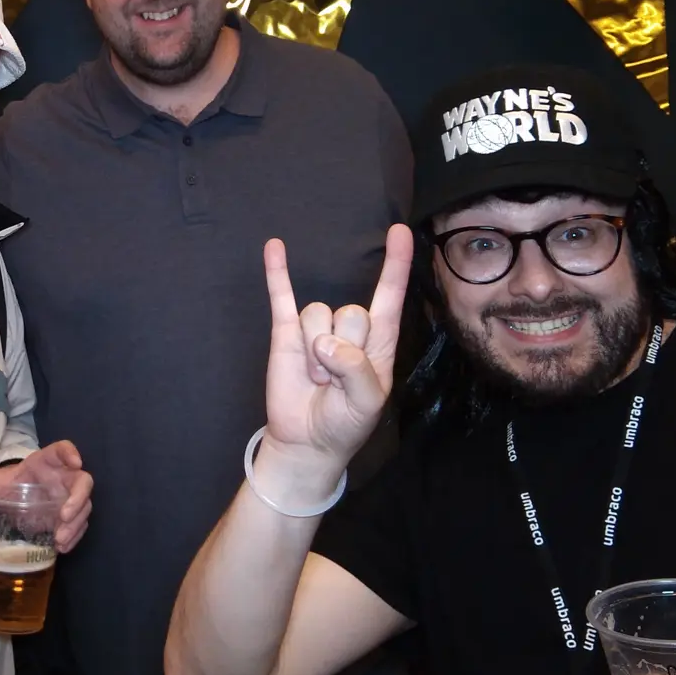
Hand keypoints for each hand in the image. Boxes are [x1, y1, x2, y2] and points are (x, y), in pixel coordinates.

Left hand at [0, 441, 93, 552]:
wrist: (12, 499)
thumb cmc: (8, 485)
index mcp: (45, 462)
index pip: (62, 450)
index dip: (71, 453)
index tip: (76, 463)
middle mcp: (62, 478)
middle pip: (83, 481)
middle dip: (78, 498)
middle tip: (64, 516)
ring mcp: (68, 497)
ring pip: (84, 507)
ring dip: (75, 524)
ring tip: (59, 540)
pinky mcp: (69, 516)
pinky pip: (79, 525)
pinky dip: (74, 537)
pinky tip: (62, 548)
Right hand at [262, 225, 412, 470]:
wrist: (306, 442)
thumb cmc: (345, 423)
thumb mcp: (367, 402)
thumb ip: (356, 369)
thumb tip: (324, 343)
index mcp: (378, 342)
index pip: (390, 296)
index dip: (396, 265)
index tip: (400, 233)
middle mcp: (349, 329)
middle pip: (350, 311)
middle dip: (341, 350)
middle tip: (334, 382)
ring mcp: (316, 328)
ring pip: (317, 314)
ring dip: (314, 355)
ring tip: (315, 379)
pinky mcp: (286, 332)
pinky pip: (282, 296)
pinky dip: (277, 272)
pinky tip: (274, 247)